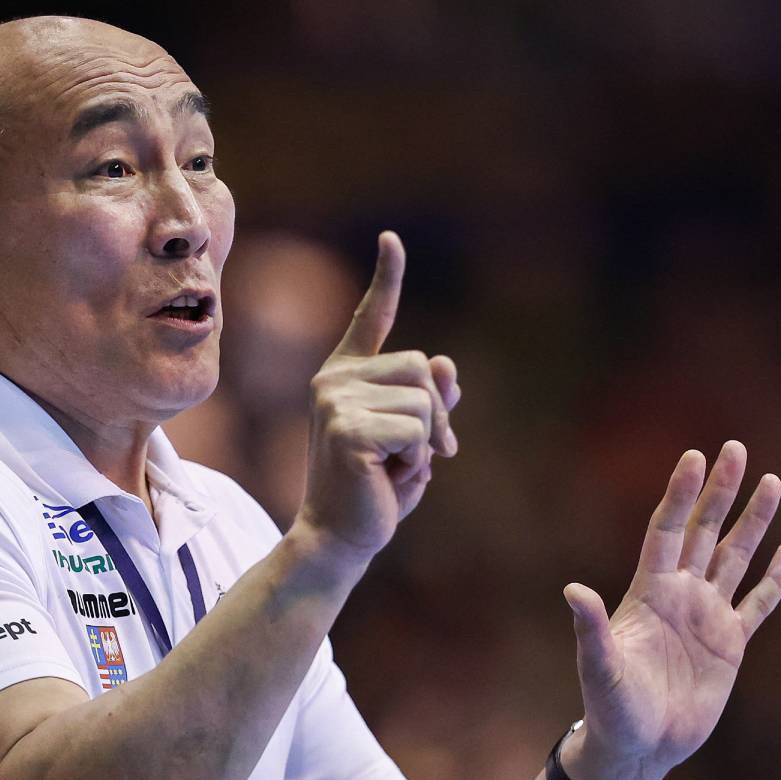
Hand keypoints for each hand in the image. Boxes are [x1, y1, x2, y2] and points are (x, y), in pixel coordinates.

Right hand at [295, 232, 459, 562]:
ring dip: (427, 442)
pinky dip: (419, 458)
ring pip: (425, 400)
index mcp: (346, 376)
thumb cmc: (374, 490)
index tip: (393, 240)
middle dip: (436, 415)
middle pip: (423, 367)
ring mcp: (335, 401)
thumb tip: (446, 367)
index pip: (372, 318)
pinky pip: (419, 430)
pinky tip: (388, 475)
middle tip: (417, 455)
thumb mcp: (413, 439)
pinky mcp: (347, 428)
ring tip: (395, 467)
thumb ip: (430, 402)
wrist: (338, 538)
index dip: (388, 277)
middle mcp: (334, 379)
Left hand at [561, 442, 780, 779]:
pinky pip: (756, 605)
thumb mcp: (599, 667)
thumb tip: (573, 590)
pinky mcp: (729, 645)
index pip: (668, 530)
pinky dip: (772, 581)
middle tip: (736, 448)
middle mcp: (681, 595)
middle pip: (704, 530)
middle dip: (721, 491)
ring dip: (752, 522)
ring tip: (771, 482)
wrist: (638, 748)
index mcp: (650, 592)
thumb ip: (591, 628)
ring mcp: (706, 617)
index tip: (694, 456)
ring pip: (734, 558)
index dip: (681, 494)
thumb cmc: (610, 708)